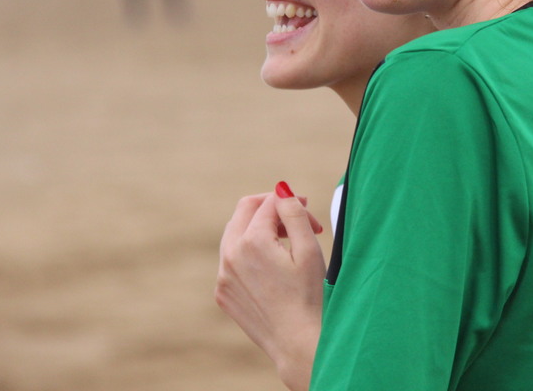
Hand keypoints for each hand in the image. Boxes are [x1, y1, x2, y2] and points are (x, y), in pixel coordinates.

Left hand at [216, 182, 326, 390]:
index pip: (269, 203)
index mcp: (252, 241)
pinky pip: (230, 259)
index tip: (310, 211)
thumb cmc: (310, 297)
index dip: (292, 202)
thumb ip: (293, 212)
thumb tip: (281, 188)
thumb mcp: (309, 249)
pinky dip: (248, 251)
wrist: (298, 344)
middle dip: (270, 208)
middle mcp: (230, 255)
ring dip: (258, 227)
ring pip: (234, 233)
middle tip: (295, 218)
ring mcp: (223, 275)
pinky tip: (271, 265)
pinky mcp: (222, 292)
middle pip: (244, 211)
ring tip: (285, 240)